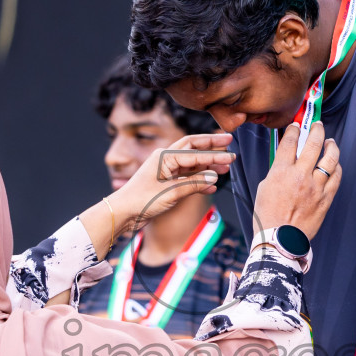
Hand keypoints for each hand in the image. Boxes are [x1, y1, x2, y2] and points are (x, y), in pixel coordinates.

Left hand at [106, 132, 234, 234]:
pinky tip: (211, 186)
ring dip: (208, 166)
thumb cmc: (140, 200)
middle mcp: (165, 160)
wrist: (123, 213)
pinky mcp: (166, 184)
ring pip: (192, 164)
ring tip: (225, 168)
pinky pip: (187, 179)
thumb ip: (194, 183)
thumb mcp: (170, 192)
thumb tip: (214, 176)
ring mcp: (166, 172)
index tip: (231, 156)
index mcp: (164, 156)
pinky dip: (200, 182)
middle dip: (211, 146)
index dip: (214, 154)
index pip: (195, 152)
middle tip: (229, 142)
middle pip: (193, 148)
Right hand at [251, 122, 341, 238]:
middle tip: (317, 125)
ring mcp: (316, 187)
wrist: (280, 239)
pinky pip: (336, 177)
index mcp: (281, 172)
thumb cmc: (268, 216)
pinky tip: (335, 164)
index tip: (296, 126)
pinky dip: (337, 167)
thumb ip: (277, 171)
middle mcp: (300, 176)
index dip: (294, 130)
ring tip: (330, 142)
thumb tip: (287, 160)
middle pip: (313, 144)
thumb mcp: (265, 187)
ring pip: (330, 159)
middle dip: (316, 130)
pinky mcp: (326, 198)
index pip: (290, 142)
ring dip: (331, 146)